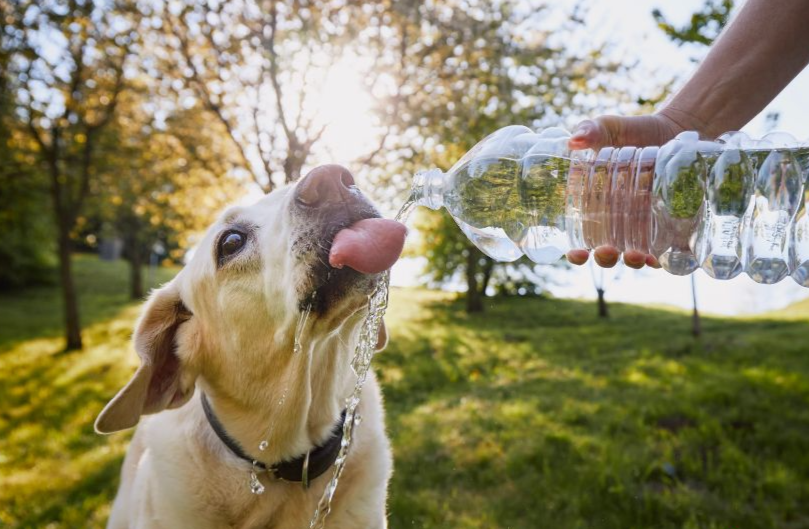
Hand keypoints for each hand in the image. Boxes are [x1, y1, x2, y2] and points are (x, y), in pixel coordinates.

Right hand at [564, 112, 687, 268]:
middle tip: (608, 251)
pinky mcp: (671, 225)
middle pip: (607, 253)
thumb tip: (574, 141)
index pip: (580, 239)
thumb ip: (590, 130)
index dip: (576, 253)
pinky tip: (662, 259)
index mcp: (594, 207)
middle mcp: (618, 223)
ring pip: (636, 256)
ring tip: (637, 256)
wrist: (676, 129)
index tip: (577, 254)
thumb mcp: (609, 128)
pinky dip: (664, 259)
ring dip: (634, 262)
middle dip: (606, 258)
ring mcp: (645, 227)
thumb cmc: (634, 131)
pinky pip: (667, 250)